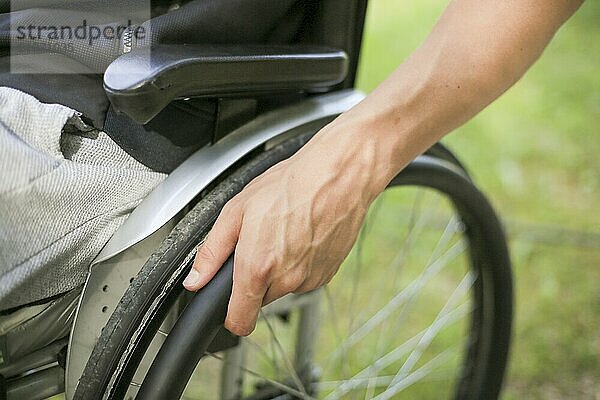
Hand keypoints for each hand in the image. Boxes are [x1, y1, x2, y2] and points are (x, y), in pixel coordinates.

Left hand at [183, 118, 385, 335]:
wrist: (336, 176)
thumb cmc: (290, 186)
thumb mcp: (236, 211)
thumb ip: (211, 252)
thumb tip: (195, 280)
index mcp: (258, 267)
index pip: (240, 321)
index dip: (230, 315)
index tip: (229, 303)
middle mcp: (286, 280)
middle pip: (260, 298)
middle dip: (256, 278)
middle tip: (261, 242)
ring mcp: (310, 279)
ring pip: (283, 287)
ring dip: (280, 269)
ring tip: (284, 233)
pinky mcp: (328, 274)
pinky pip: (305, 278)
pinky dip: (300, 264)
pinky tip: (302, 236)